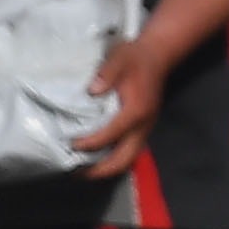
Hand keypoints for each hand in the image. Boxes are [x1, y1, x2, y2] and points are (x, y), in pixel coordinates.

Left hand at [75, 33, 171, 175]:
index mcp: (136, 111)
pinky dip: (111, 159)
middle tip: (76, 172)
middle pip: (123, 160)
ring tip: (83, 170)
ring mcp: (145, 129)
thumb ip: (106, 74)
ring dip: (106, 168)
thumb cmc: (134, 57)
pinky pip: (127, 152)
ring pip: (127, 160)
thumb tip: (92, 92)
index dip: (90, 143)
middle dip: (100, 170)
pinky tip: (95, 156)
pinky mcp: (142, 129)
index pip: (111, 135)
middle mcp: (143, 126)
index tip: (70, 144)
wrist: (157, 56)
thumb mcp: (119, 58)